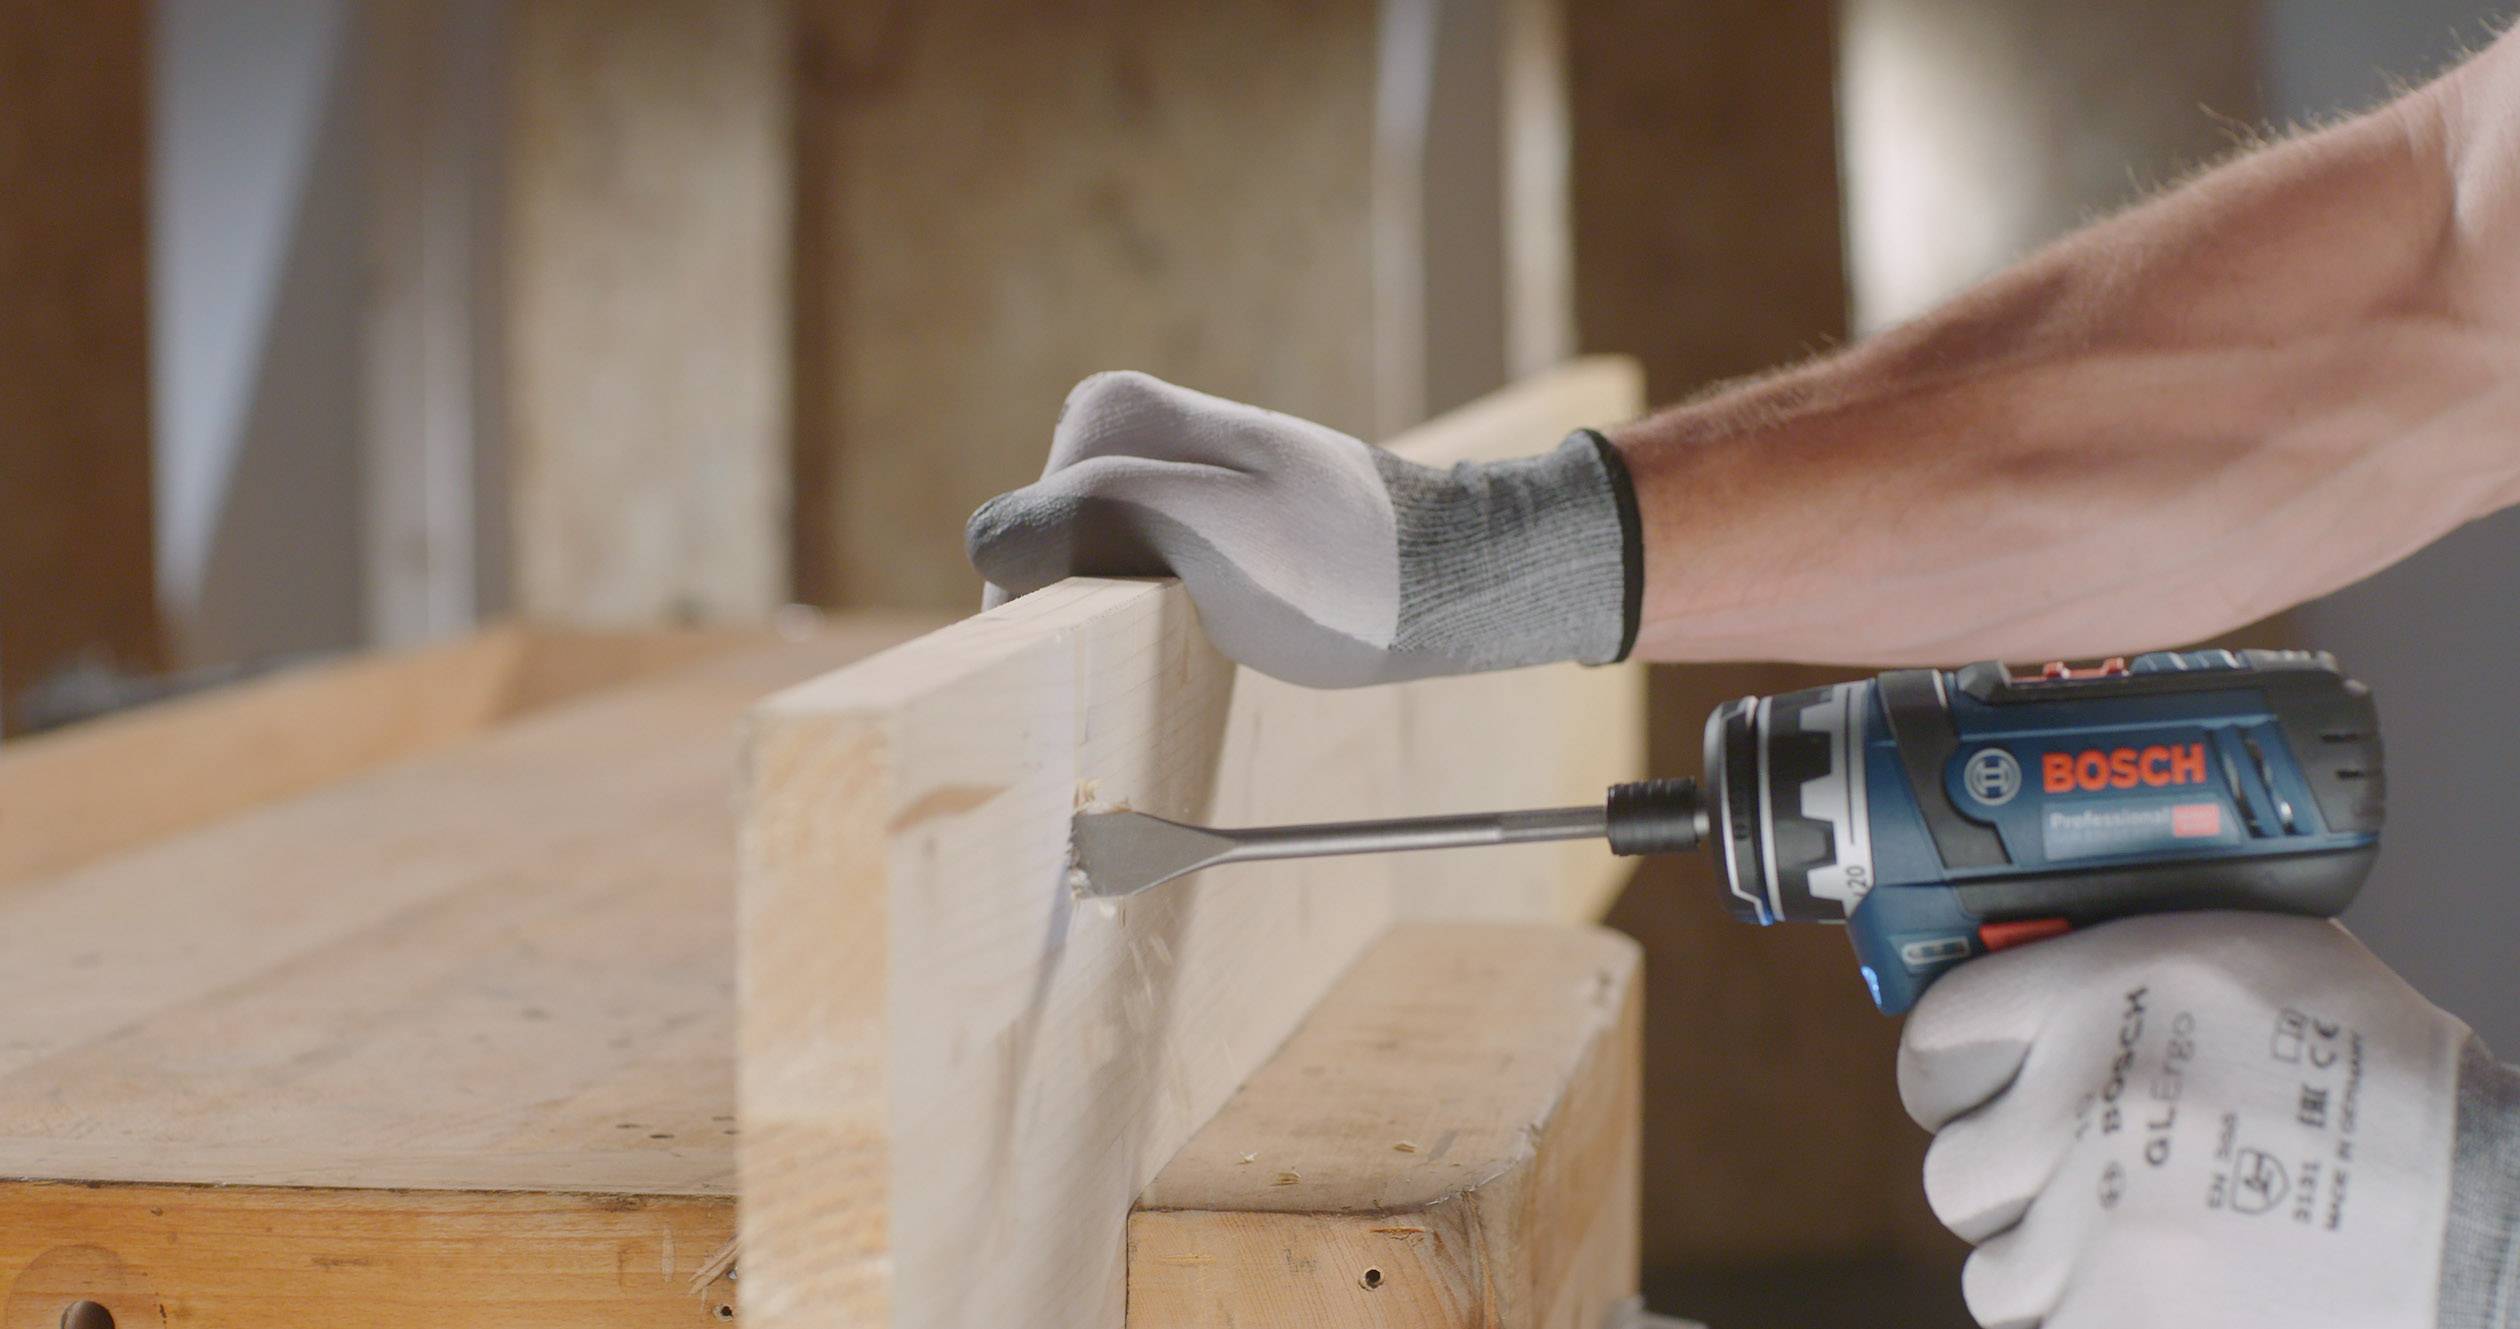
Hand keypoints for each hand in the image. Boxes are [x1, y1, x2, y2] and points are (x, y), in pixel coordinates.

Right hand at [964, 372, 1637, 687]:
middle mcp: (1116, 424)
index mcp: (1107, 414)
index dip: (1051, 606)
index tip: (1125, 634)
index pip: (1013, 538)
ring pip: (1080, 574)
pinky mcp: (1179, 514)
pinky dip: (1152, 614)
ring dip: (1126, 614)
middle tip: (1188, 622)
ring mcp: (1149, 469)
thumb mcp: (1212, 536)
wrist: (1446, 578)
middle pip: (1044, 556)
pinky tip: (1219, 617)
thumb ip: (1094, 518)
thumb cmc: (1340, 572)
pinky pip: (1122, 577)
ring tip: (1214, 615)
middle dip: (1091, 605)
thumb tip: (988, 540)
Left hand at [1899, 913, 2468, 1328]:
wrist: (2486, 1223)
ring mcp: (2102, 1219)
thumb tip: (2022, 976)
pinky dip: (2097, 1320)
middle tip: (2082, 1189)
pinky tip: (2171, 1295)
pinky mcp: (2123, 1315)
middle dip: (2012, 1192)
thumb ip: (2123, 973)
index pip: (1938, 1036)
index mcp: (2109, 987)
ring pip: (1997, 1274)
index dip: (1952, 1079)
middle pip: (1956, 1172)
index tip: (1971, 1099)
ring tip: (2148, 1249)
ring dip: (2057, 1272)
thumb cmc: (2391, 1094)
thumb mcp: (2260, 961)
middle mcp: (2089, 1096)